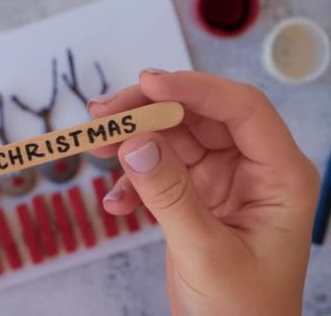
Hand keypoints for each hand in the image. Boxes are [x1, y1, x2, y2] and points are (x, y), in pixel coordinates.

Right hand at [88, 70, 318, 314]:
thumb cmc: (241, 310)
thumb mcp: (206, 252)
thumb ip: (170, 196)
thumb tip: (134, 143)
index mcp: (279, 175)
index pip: (241, 109)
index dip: (194, 88)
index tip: (147, 83)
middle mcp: (252, 168)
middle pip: (198, 117)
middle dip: (149, 111)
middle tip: (103, 114)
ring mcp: (221, 181)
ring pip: (173, 139)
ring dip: (132, 141)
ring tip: (96, 145)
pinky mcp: (193, 196)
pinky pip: (159, 172)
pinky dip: (132, 182)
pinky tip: (114, 203)